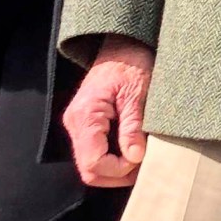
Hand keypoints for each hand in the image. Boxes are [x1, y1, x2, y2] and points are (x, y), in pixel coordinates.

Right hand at [62, 37, 153, 186]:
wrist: (121, 45)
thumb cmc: (131, 64)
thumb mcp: (137, 94)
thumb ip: (133, 127)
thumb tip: (134, 157)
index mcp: (86, 115)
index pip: (93, 163)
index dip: (119, 170)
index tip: (142, 160)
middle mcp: (76, 123)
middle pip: (89, 170)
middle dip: (117, 175)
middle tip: (144, 166)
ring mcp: (78, 125)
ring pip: (91, 164)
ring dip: (116, 169)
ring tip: (141, 158)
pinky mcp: (86, 124)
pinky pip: (95, 151)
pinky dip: (113, 158)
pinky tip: (133, 149)